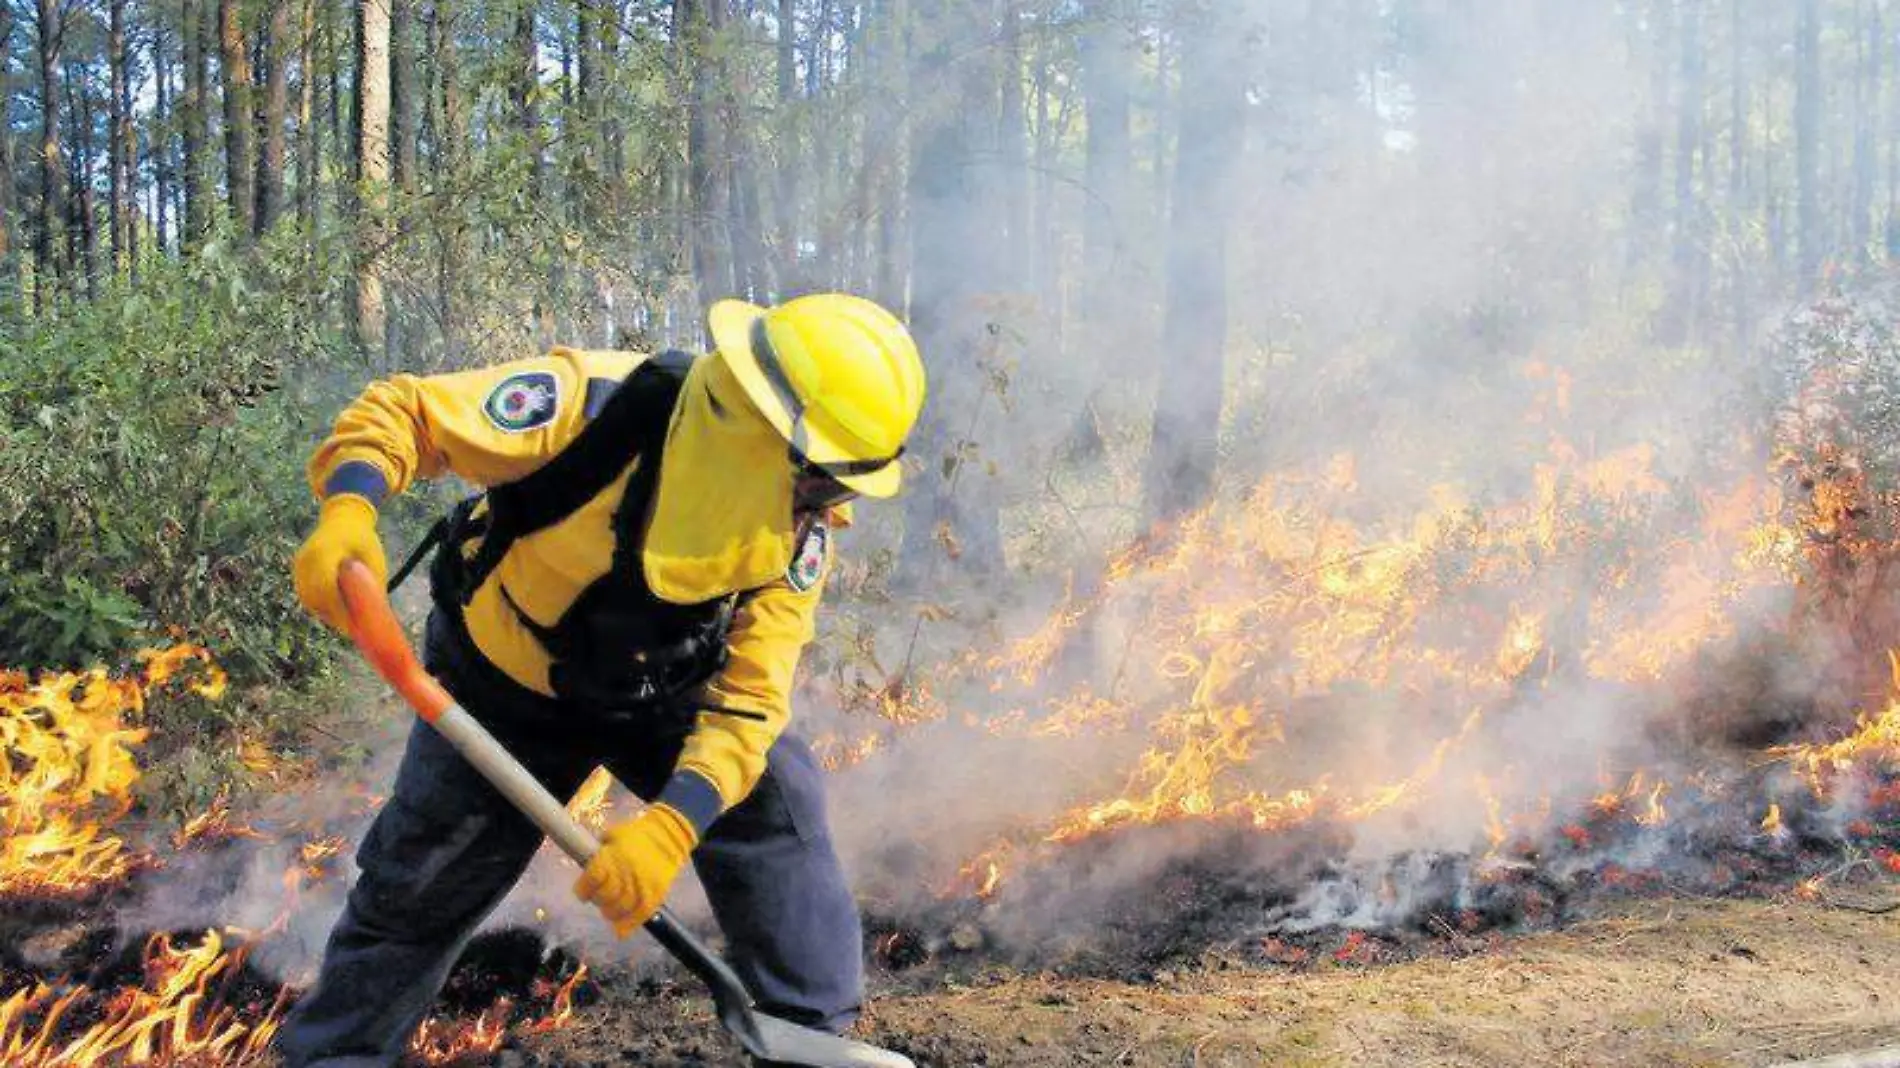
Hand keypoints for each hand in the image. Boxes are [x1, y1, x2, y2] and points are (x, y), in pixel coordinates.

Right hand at [292, 495, 386, 631]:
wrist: (343, 517)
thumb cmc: (363, 539)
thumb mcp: (374, 559)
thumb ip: (373, 584)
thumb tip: (375, 615)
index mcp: (325, 552)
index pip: (326, 590)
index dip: (338, 611)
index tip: (353, 624)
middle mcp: (306, 559)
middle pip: (315, 598)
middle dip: (333, 616)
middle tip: (351, 626)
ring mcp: (299, 564)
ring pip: (309, 599)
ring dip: (326, 611)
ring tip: (346, 617)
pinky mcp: (298, 569)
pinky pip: (306, 593)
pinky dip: (320, 603)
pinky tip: (336, 606)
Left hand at [574, 803, 697, 936]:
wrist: (670, 836)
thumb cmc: (636, 835)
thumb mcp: (612, 836)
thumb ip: (598, 853)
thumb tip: (583, 868)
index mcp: (614, 855)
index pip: (592, 877)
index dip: (583, 888)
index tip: (582, 892)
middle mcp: (627, 871)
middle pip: (605, 896)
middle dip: (598, 899)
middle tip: (600, 896)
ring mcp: (643, 884)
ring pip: (620, 909)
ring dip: (611, 912)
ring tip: (611, 908)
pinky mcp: (656, 894)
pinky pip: (640, 916)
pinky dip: (628, 925)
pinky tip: (620, 929)